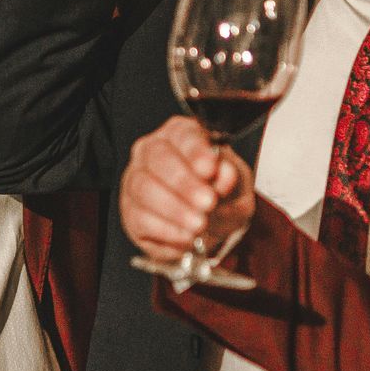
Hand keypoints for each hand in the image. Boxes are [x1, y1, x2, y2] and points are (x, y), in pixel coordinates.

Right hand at [120, 117, 254, 265]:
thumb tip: (223, 175)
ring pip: (144, 188)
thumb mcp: (239, 186)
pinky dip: (166, 230)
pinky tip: (186, 236)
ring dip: (174, 209)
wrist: (210, 226)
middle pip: (157, 158)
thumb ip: (233, 180)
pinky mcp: (131, 212)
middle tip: (208, 202)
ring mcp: (136, 181)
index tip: (210, 168)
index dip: (195, 151)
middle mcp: (152, 152)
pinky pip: (140, 219)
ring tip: (200, 224)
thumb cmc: (222, 196)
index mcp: (182, 135)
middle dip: (183, 182)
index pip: (182, 134)